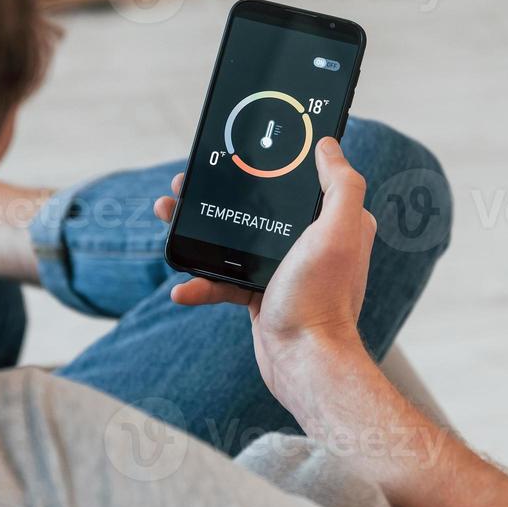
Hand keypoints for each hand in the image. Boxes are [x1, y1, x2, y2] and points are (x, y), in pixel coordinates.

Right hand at [154, 137, 377, 410]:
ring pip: (232, 240)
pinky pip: (223, 280)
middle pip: (256, 206)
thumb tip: (329, 144)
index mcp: (332, 222)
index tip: (235, 150)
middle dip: (218, 194)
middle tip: (184, 185)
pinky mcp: (260, 295)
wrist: (304, 362)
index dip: (268, 162)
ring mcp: (282, 269)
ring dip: (198, 230)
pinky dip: (200, 282)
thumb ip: (341, 185)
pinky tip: (181, 288)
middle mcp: (310, 243)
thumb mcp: (338, 231)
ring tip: (167, 218)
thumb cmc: (322, 298)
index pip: (299, 179)